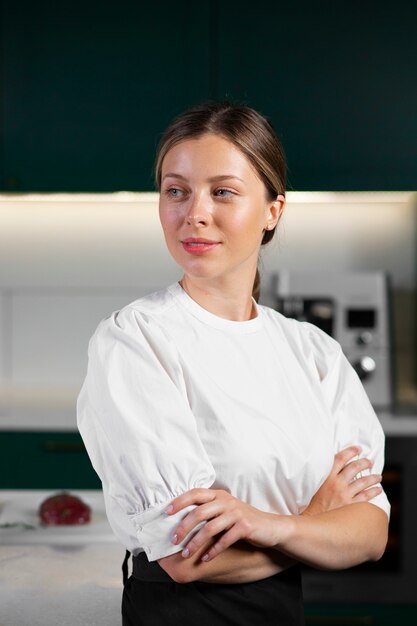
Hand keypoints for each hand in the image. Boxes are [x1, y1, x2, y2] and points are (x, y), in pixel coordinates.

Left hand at [165, 489, 287, 562]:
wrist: (271, 527)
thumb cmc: (242, 520)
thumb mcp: (225, 510)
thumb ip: (208, 510)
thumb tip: (181, 520)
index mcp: (219, 495)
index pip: (195, 493)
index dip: (179, 501)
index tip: (165, 512)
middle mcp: (226, 501)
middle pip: (199, 512)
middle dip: (183, 527)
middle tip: (173, 541)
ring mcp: (236, 513)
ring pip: (209, 528)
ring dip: (195, 543)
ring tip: (186, 554)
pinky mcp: (245, 526)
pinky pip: (224, 540)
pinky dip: (213, 551)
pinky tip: (206, 559)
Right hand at [302, 445, 382, 516]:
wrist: (313, 520)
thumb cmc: (313, 503)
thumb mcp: (316, 484)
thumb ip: (325, 475)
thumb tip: (336, 466)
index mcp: (327, 476)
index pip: (340, 459)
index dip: (350, 451)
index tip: (358, 449)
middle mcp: (337, 484)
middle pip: (354, 468)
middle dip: (364, 463)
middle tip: (370, 461)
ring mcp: (344, 495)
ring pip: (363, 482)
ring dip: (373, 477)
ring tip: (378, 476)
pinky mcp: (350, 506)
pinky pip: (366, 497)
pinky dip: (373, 492)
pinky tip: (378, 489)